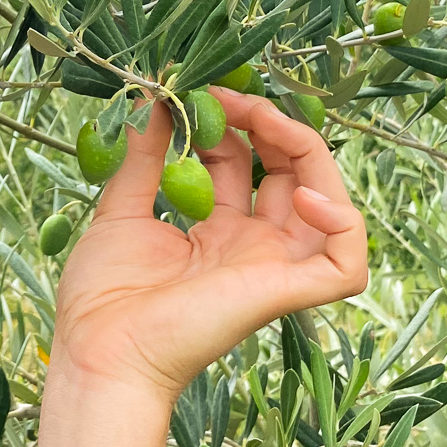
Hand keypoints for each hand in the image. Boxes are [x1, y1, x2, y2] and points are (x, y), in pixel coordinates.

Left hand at [47, 90, 368, 407]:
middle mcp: (251, 247)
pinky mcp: (285, 292)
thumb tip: (150, 103)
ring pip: (329, 204)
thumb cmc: (103, 297)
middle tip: (231, 97)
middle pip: (290, 173)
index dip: (231, 124)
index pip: (244, 163)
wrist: (99, 353)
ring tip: (269, 122)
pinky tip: (302, 194)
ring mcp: (273, 269)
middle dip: (269, 125)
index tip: (201, 93)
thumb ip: (143, 157)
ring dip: (308, 152)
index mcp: (216, 231)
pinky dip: (342, 224)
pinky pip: (347, 263)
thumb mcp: (120, 209)